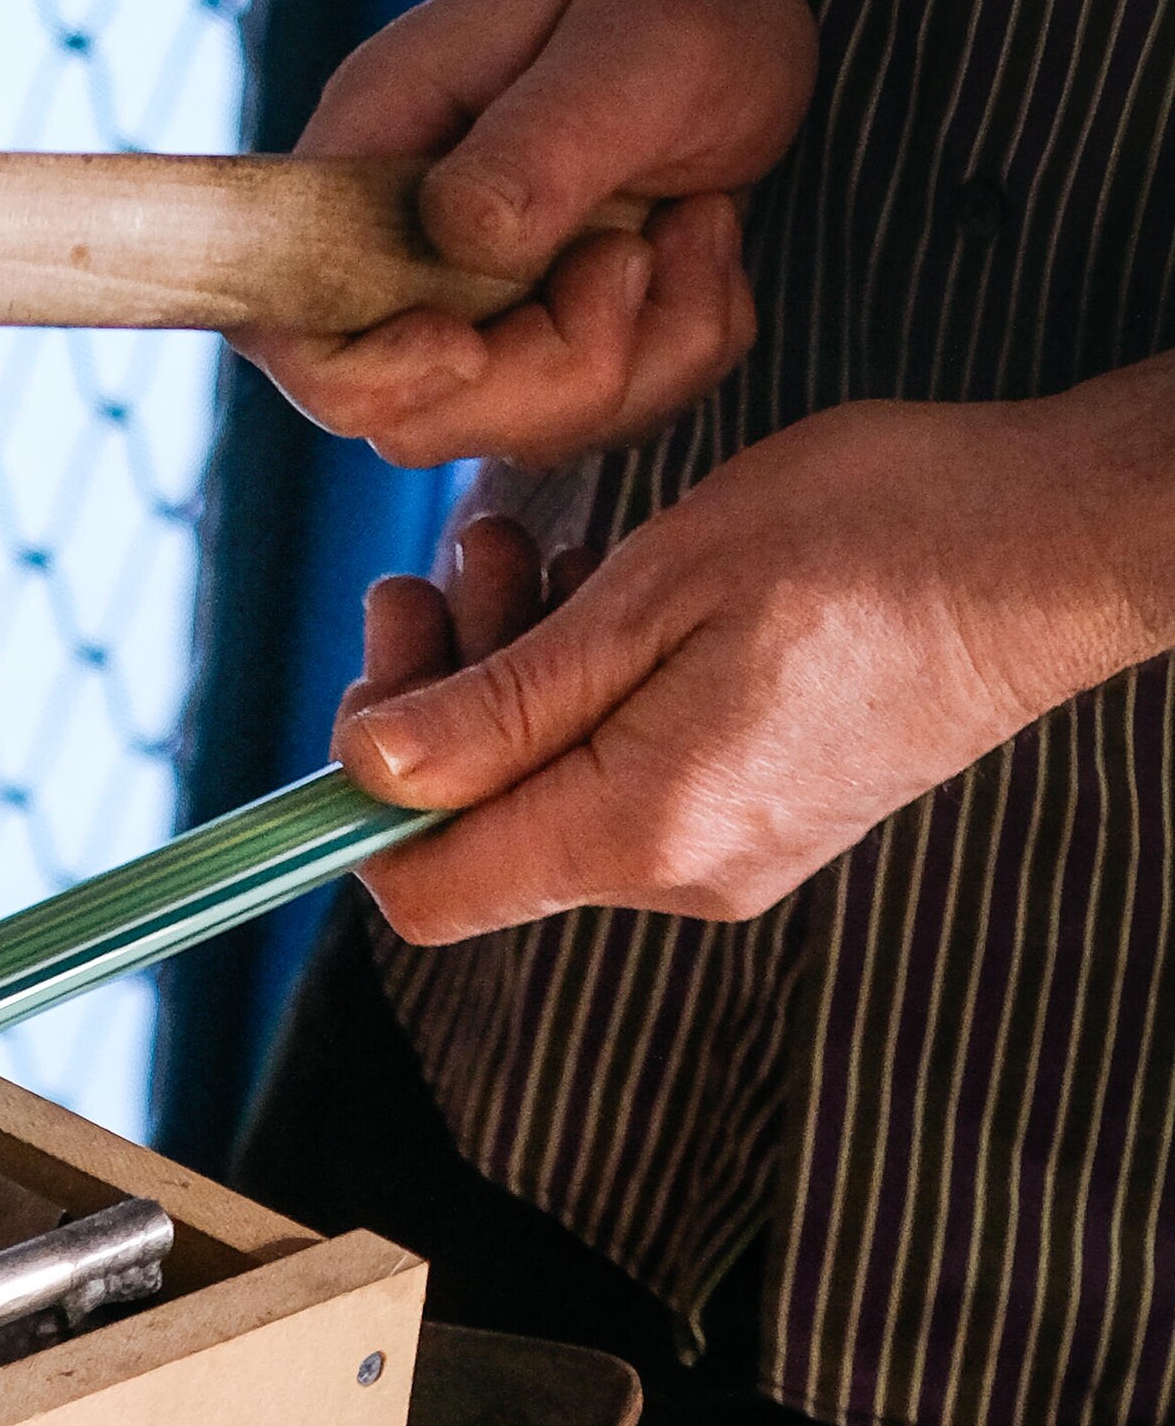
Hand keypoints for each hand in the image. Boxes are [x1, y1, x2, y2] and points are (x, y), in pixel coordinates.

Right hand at [246, 0, 813, 470]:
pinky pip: (611, 417)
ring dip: (644, 351)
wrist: (754, 6)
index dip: (367, 378)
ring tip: (693, 225)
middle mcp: (411, 251)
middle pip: (419, 417)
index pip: (297, 331)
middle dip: (551, 373)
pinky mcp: (554, 341)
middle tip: (635, 256)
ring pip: (526, 430)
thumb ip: (545, 140)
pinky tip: (702, 242)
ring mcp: (482, 308)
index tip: (469, 347)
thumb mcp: (636, 47)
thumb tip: (458, 231)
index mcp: (380, 157)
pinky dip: (683, 347)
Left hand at [338, 378, 1174, 936]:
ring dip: (515, 670)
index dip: (365, 800)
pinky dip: (590, 688)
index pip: (430, 891)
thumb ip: (505, 699)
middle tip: (451, 560)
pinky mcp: (761, 821)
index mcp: (636, 829)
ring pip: (554, 789)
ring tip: (531, 543)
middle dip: (442, 697)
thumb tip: (370, 772)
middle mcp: (674, 877)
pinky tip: (609, 590)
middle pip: (487, 832)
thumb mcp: (659, 585)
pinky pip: (626, 776)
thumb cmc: (878, 533)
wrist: (1059, 546)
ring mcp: (724, 859)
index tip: (377, 672)